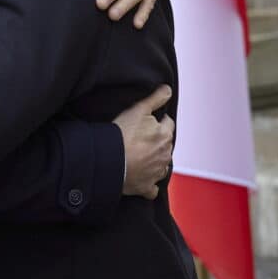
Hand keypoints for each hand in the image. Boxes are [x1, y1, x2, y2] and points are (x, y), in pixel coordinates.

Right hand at [114, 84, 175, 199]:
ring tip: (138, 155)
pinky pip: (152, 188)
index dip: (157, 121)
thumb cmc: (122, 134)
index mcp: (165, 135)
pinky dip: (149, 184)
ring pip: (162, 164)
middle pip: (165, 144)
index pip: (167, 124)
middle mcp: (165, 154)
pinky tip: (141, 177)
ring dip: (155, 160)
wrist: (109, 160)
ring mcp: (157, 172)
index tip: (145, 123)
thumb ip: (156, 98)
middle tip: (139, 137)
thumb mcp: (138, 109)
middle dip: (156, 140)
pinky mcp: (146, 187)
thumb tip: (168, 90)